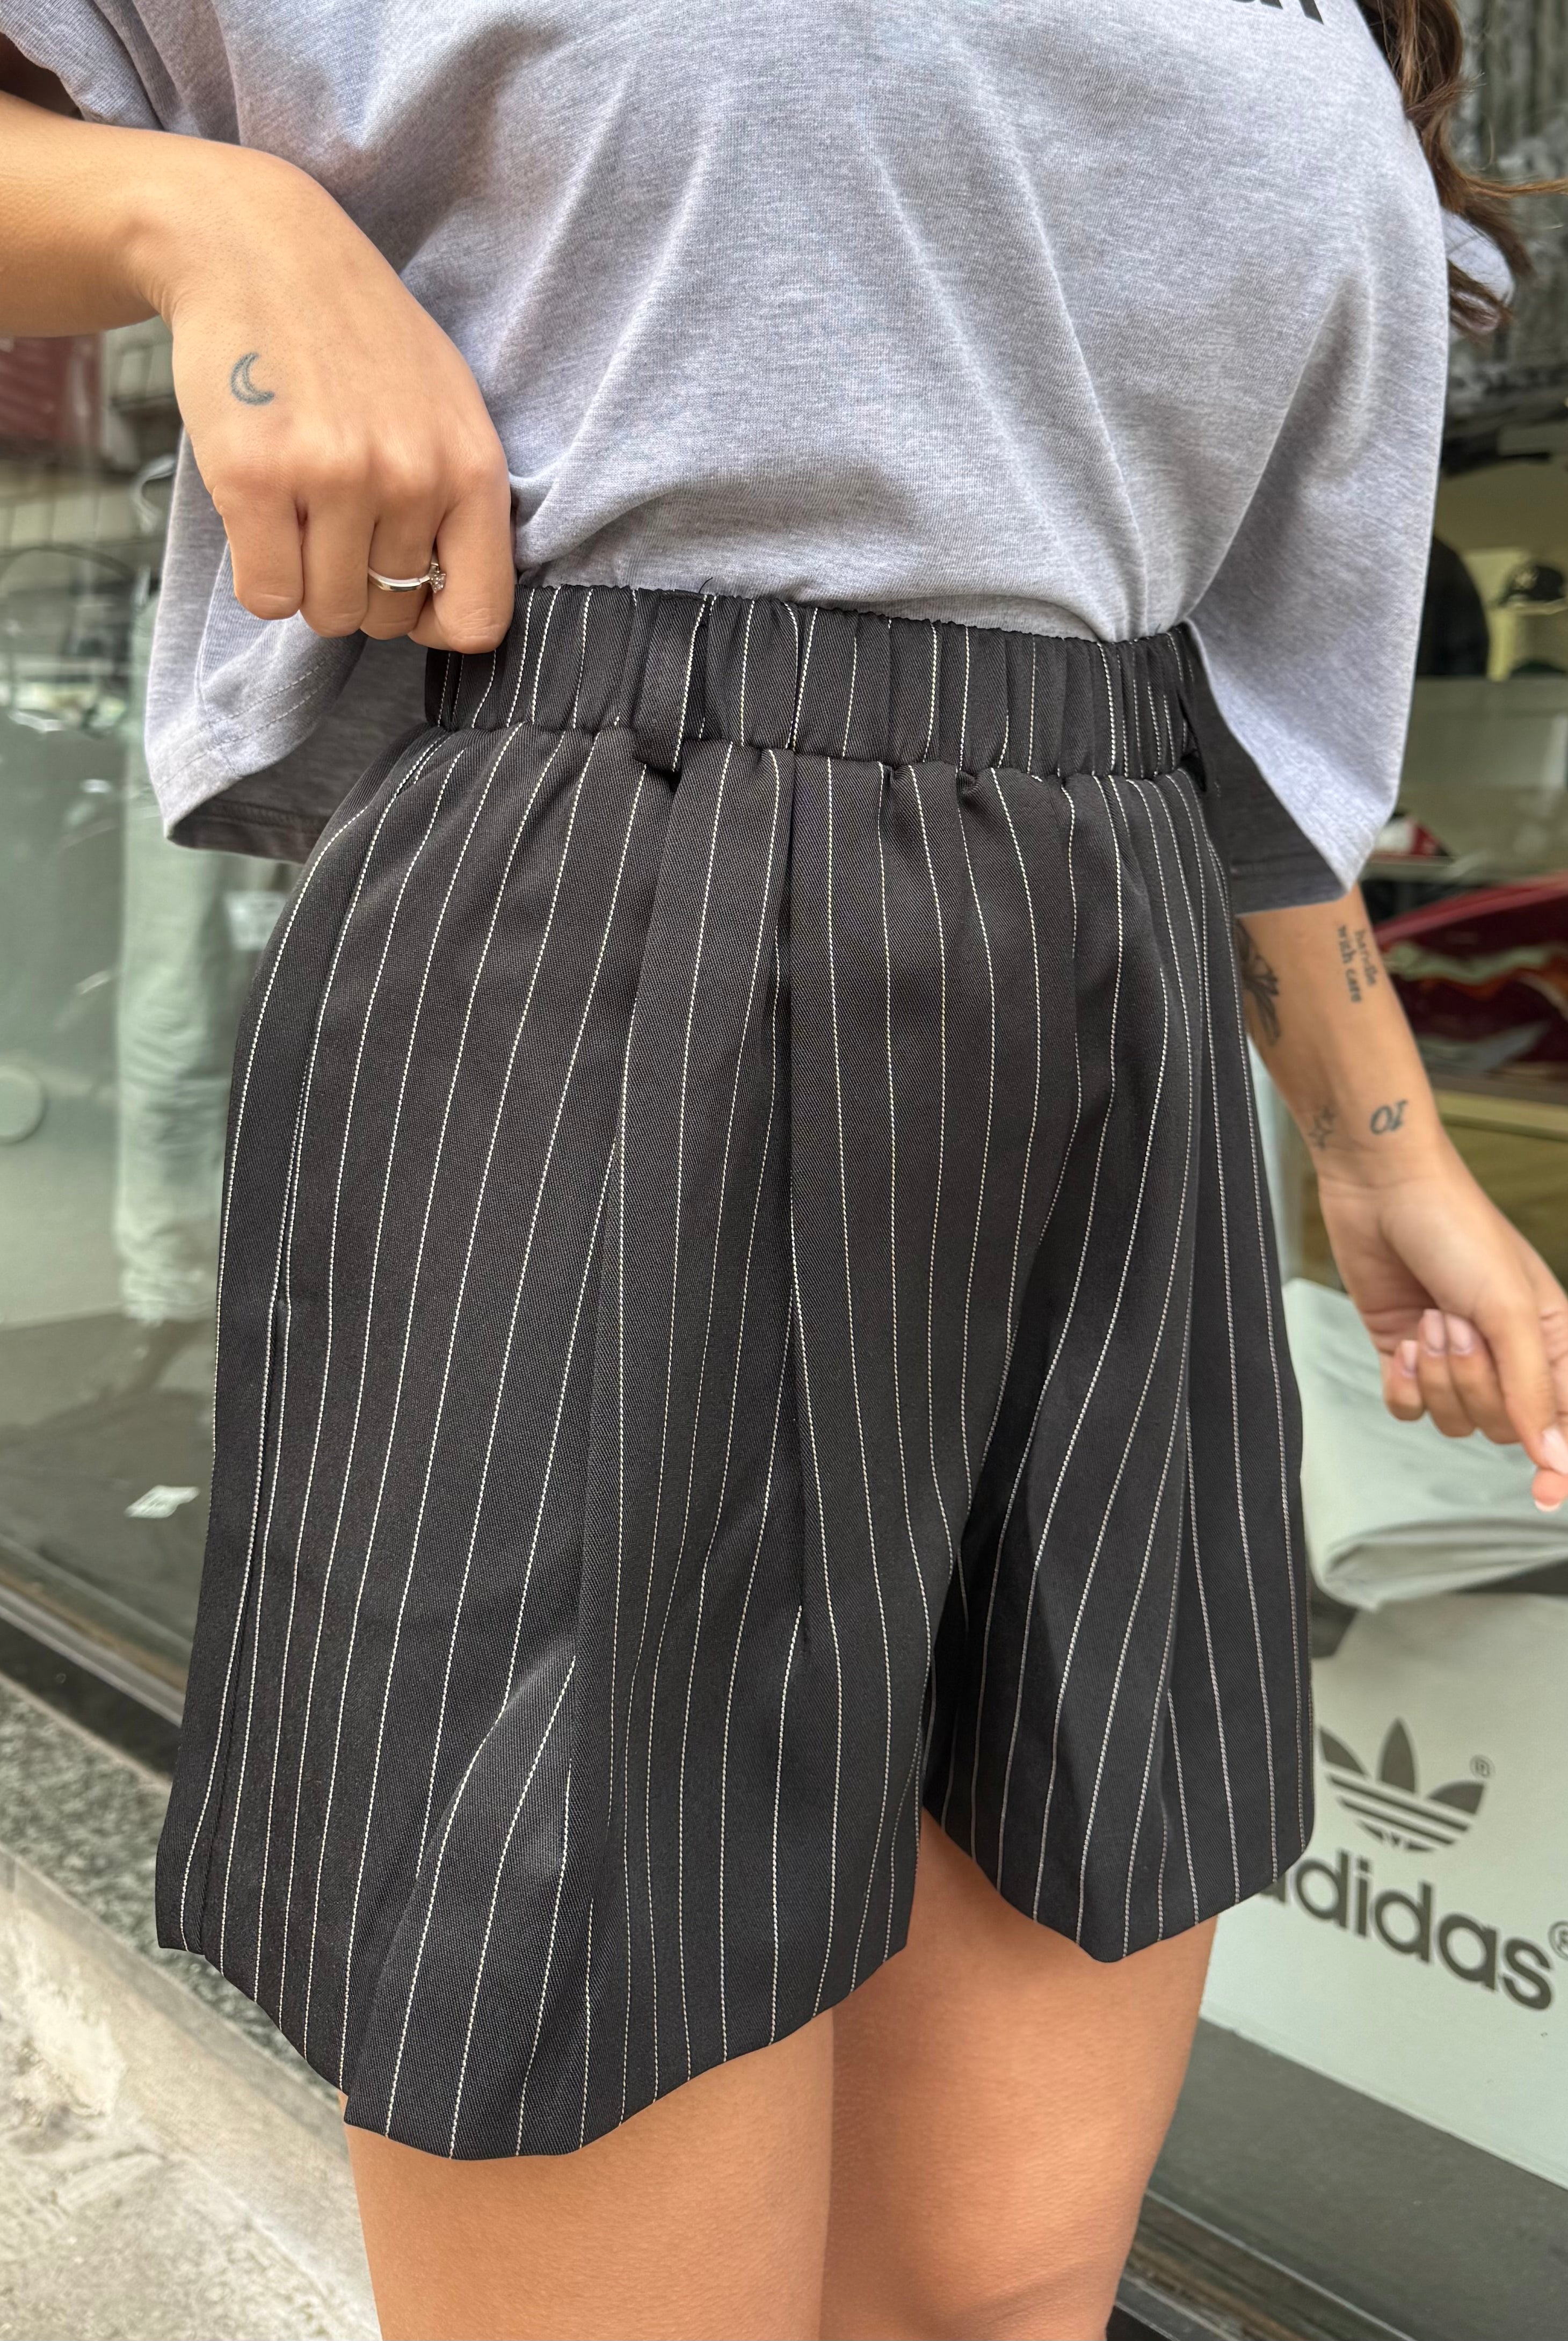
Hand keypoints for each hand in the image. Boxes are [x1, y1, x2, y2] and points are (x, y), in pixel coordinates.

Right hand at [141, 143, 513, 652]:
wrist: (257, 244)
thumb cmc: (356, 332)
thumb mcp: (446, 404)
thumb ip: (459, 500)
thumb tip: (447, 609)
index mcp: (471, 468)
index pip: (478, 618)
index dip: (435, 622)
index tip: (406, 593)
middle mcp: (411, 477)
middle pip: (384, 616)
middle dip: (354, 584)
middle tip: (330, 515)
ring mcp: (333, 477)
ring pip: (324, 612)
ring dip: (303, 579)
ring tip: (296, 505)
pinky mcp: (254, 477)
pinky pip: (266, 596)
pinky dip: (258, 575)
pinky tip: (259, 513)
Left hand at [1316, 1136, 1567, 1511]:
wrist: (1382, 1191)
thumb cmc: (1458, 1232)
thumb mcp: (1507, 1310)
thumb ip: (1532, 1388)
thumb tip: (1554, 1458)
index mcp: (1553, 1341)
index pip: (1566, 1422)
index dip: (1563, 1464)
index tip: (1547, 1496)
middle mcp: (1509, 1355)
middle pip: (1504, 1427)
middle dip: (1473, 1383)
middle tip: (1454, 1324)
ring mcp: (1456, 1358)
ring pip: (1455, 1421)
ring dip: (1435, 1376)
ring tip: (1427, 1320)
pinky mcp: (1407, 1355)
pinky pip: (1410, 1410)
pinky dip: (1402, 1385)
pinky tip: (1401, 1343)